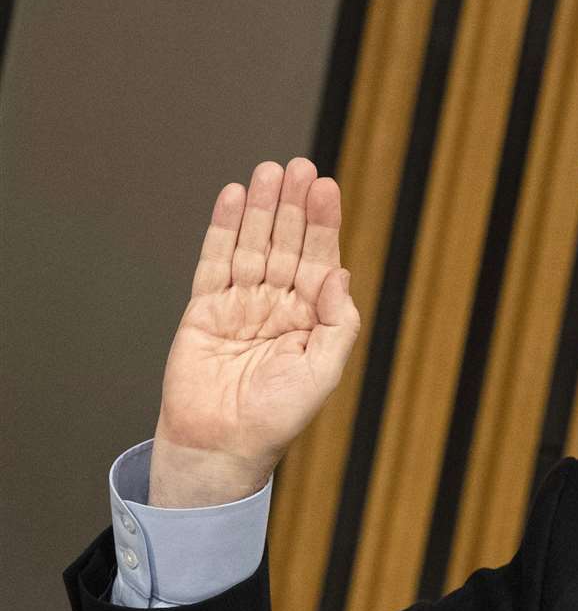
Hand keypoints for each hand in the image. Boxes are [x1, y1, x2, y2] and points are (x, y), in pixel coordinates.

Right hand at [148, 159, 360, 507]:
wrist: (223, 444)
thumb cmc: (277, 417)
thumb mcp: (324, 371)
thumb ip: (337, 323)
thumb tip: (339, 273)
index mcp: (310, 318)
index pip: (319, 259)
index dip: (323, 223)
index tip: (326, 187)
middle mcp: (277, 305)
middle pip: (286, 243)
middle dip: (293, 205)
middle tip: (299, 165)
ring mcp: (240, 304)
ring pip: (252, 245)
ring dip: (261, 208)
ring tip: (269, 170)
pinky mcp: (205, 309)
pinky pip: (214, 261)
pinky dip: (224, 229)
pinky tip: (234, 198)